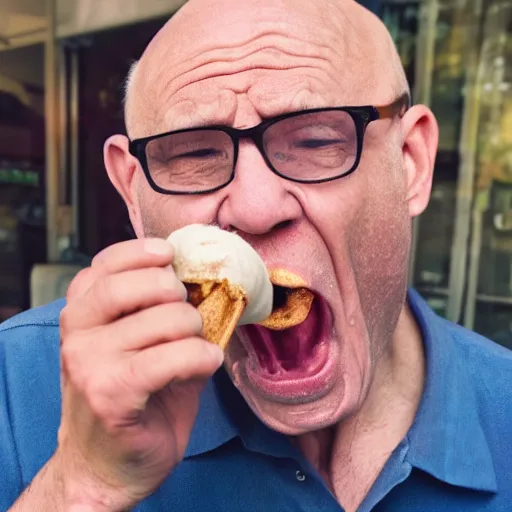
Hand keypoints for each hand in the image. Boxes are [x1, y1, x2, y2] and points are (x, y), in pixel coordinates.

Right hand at [53, 238, 223, 509]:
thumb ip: (156, 309)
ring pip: (166, 319)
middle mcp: (77, 331)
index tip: (171, 256)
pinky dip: (201, 358)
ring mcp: (88, 361)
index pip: (108, 262)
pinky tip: (205, 364)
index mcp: (80, 312)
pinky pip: (174, 356)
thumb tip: (201, 280)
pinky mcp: (111, 393)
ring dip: (196, 332)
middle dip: (177, 293)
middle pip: (137, 284)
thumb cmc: (132, 398)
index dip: (144, 252)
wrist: (105, 466)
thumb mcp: (138, 344)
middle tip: (188, 317)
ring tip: (197, 348)